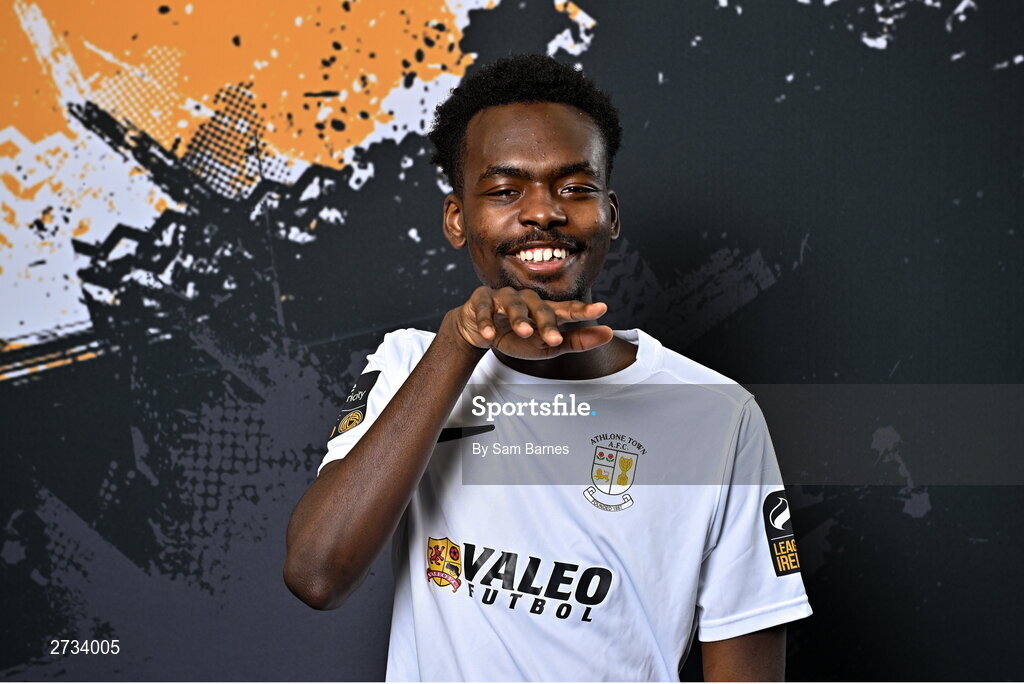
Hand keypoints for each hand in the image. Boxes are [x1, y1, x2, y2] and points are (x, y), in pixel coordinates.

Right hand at [441, 286, 613, 359]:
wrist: (478, 333)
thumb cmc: (516, 337)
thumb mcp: (547, 346)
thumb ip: (577, 341)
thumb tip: (609, 333)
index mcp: (545, 310)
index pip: (567, 309)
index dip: (583, 309)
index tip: (601, 309)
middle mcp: (526, 299)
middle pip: (540, 307)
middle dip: (547, 323)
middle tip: (554, 340)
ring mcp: (503, 297)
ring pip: (513, 304)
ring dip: (519, 318)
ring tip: (524, 332)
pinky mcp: (481, 300)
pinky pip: (483, 309)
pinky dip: (486, 322)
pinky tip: (490, 335)